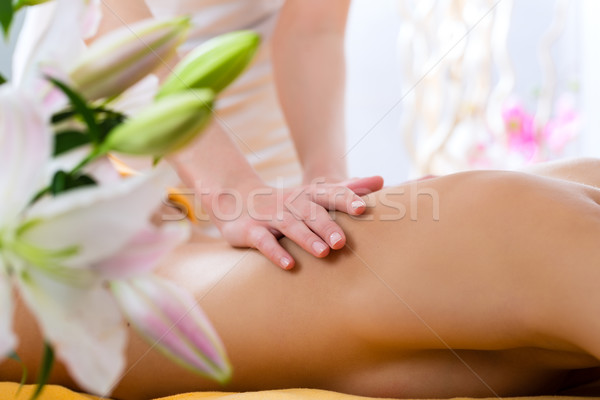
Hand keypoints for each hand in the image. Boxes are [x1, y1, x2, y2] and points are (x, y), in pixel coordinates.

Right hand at [204, 176, 383, 268]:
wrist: (237, 199)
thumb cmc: (288, 202)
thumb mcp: (317, 193)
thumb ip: (349, 188)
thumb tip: (382, 180)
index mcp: (309, 195)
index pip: (330, 194)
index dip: (346, 199)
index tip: (363, 208)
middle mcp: (292, 203)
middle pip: (311, 212)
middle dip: (327, 225)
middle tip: (343, 242)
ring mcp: (271, 217)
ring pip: (290, 226)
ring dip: (306, 238)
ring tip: (323, 253)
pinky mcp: (251, 231)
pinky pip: (264, 242)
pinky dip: (275, 252)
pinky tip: (289, 265)